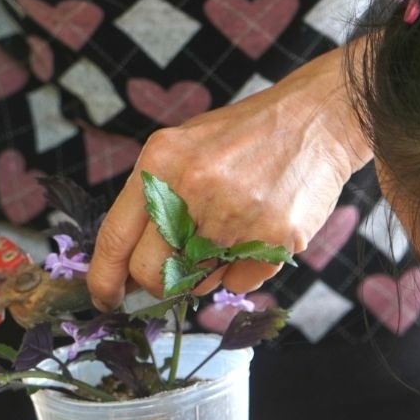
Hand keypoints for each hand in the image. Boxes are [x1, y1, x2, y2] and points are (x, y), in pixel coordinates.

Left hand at [86, 46, 372, 309]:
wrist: (316, 120)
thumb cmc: (243, 138)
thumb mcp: (184, 148)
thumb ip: (152, 200)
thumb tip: (126, 268)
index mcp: (162, 162)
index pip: (115, 238)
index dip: (104, 279)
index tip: (104, 299)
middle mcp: (194, 188)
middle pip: (152, 274)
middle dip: (157, 283)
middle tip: (174, 271)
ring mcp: (236, 216)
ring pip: (197, 284)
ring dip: (205, 272)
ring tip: (228, 230)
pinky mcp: (273, 238)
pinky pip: (239, 284)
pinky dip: (242, 271)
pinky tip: (255, 234)